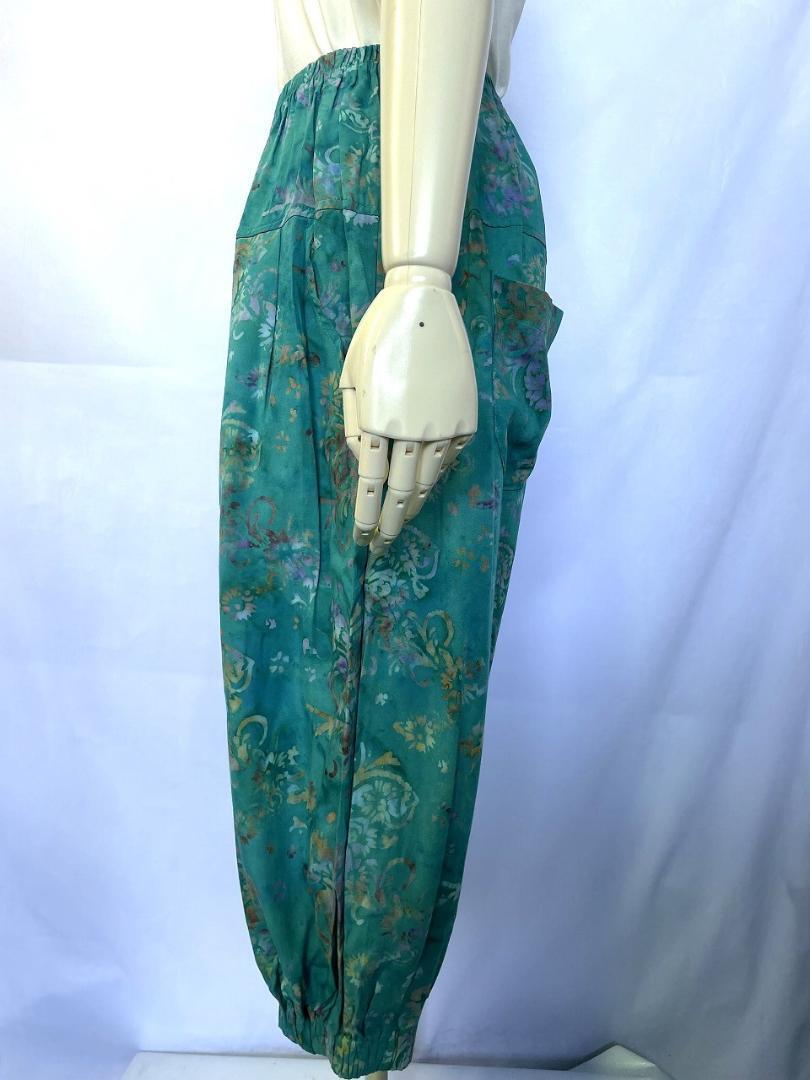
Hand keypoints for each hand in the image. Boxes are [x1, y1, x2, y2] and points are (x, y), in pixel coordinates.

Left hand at [338, 264, 477, 557]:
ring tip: (403, 520)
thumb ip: (354, 426)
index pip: (371, 485)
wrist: (423, 302)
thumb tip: (363, 464)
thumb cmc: (376, 336)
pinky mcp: (466, 417)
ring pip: (429, 480)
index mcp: (377, 421)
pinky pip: (451, 458)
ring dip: (414, 505)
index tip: (362, 540)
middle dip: (390, 525)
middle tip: (383, 547)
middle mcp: (412, 429)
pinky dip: (437, 474)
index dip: (366, 517)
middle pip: (401, 493)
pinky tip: (426, 484)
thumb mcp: (350, 378)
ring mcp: (444, 425)